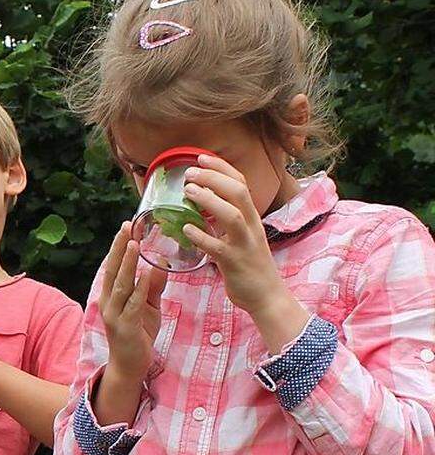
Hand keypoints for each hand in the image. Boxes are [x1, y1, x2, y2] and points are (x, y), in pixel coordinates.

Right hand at [99, 222, 168, 380]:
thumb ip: (152, 285)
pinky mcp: (125, 326)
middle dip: (119, 248)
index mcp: (110, 295)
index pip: (113, 266)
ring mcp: (114, 314)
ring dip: (127, 264)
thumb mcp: (148, 306)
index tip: (126, 227)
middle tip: (126, 227)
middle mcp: (107, 302)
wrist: (129, 366)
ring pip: (121, 284)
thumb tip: (159, 262)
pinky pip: (133, 303)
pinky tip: (144, 274)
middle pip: (113, 270)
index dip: (118, 246)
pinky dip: (138, 288)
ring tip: (133, 244)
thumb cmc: (138, 334)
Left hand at [181, 154, 308, 350]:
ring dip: (209, 200)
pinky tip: (187, 230)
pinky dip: (202, 237)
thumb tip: (201, 205)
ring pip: (232, 215)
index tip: (201, 157)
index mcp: (252, 218)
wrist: (267, 297)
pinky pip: (218, 248)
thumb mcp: (242, 236)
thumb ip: (225, 220)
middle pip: (238, 192)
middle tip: (189, 173)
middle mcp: (251, 227)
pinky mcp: (235, 263)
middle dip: (214, 178)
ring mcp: (244, 245)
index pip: (241, 184)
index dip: (222, 168)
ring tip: (188, 191)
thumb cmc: (250, 265)